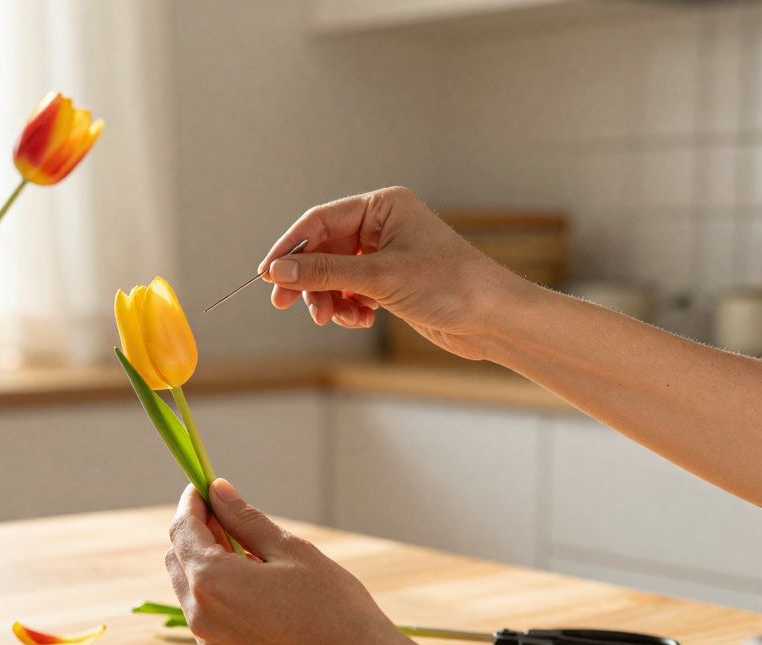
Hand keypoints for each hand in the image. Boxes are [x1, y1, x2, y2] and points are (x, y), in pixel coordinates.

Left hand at [165, 479, 404, 644]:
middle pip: (177, 561)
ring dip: (207, 568)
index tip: (205, 487)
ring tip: (250, 556)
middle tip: (228, 517)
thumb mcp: (289, 550)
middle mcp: (200, 617)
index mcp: (211, 580)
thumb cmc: (332, 605)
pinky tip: (258, 595)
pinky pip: (210, 624)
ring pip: (191, 594)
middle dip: (196, 534)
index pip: (182, 530)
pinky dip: (221, 601)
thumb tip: (218, 490)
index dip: (192, 503)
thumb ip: (245, 519)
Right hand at [259, 186, 531, 360]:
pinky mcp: (391, 282)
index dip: (289, 247)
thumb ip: (324, 272)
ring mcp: (386, 254)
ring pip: (335, 274)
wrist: (493, 319)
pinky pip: (351, 291)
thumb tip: (277, 270)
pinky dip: (348, 307)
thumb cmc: (450, 285)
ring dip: (328, 298)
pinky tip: (359, 320)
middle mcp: (383, 226)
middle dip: (307, 279)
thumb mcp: (379, 277)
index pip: (320, 220)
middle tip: (284, 304)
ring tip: (333, 318)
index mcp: (383, 206)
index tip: (267, 274)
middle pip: (323, 249)